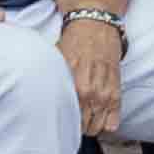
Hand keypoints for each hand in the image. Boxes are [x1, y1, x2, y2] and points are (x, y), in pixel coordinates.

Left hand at [61, 8, 124, 141]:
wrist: (94, 25)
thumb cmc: (71, 42)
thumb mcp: (54, 61)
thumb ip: (50, 80)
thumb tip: (35, 96)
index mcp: (74, 86)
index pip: (69, 119)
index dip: (62, 124)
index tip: (57, 122)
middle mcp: (92, 93)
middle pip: (85, 127)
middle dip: (76, 127)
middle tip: (69, 122)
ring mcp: (106, 93)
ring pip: (100, 126)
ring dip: (92, 127)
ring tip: (83, 121)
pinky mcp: (117, 90)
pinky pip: (115, 119)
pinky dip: (107, 124)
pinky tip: (99, 121)